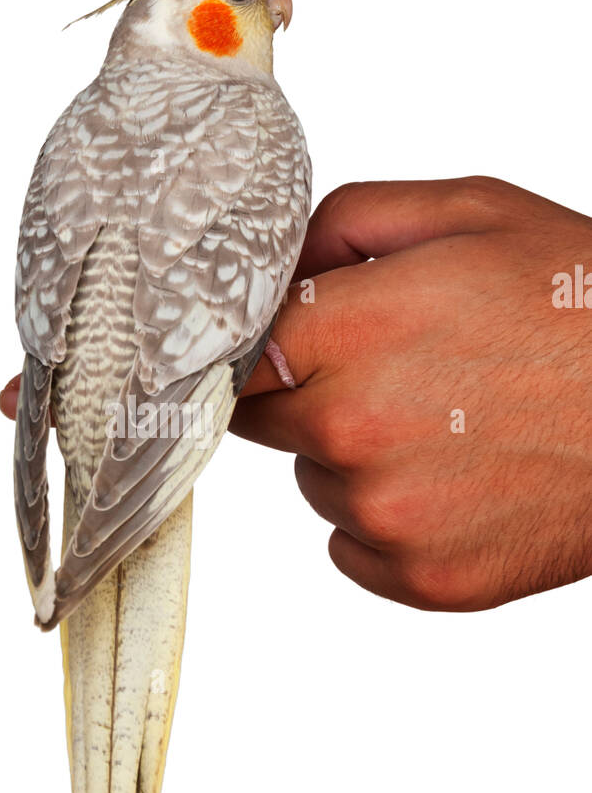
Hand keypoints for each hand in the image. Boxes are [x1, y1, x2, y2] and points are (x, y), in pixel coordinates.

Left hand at [233, 177, 591, 608]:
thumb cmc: (587, 305)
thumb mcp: (470, 214)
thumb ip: (344, 224)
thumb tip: (279, 267)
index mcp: (354, 331)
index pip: (235, 352)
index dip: (262, 344)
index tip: (291, 343)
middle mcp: (355, 431)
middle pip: (262, 422)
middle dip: (309, 394)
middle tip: (396, 371)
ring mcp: (389, 515)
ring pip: (316, 483)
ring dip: (355, 458)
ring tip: (453, 423)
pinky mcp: (424, 579)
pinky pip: (353, 547)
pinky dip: (389, 520)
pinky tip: (461, 479)